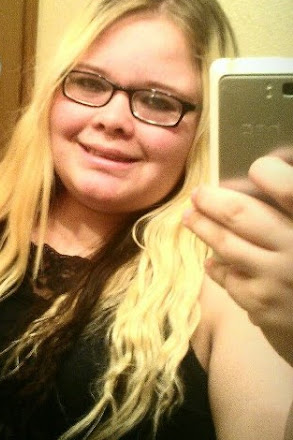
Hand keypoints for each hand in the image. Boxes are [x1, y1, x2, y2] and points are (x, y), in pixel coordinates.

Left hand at [182, 155, 292, 364]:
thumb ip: (289, 208)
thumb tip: (269, 173)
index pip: (290, 188)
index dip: (269, 171)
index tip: (257, 168)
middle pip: (241, 214)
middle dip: (212, 200)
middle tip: (198, 194)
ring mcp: (276, 279)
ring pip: (225, 245)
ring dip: (202, 227)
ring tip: (190, 217)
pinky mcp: (261, 304)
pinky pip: (228, 277)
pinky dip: (218, 267)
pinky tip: (214, 262)